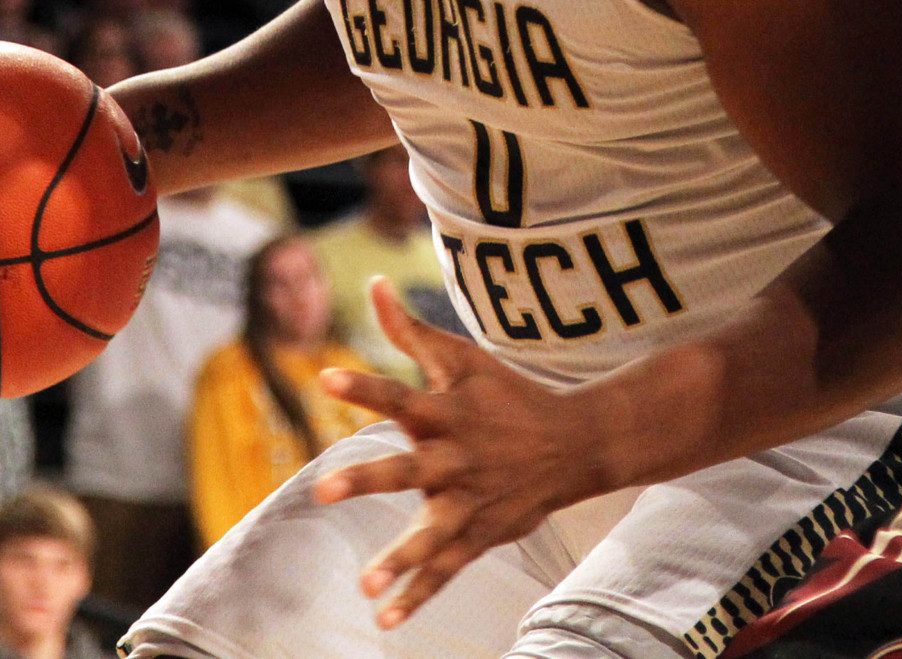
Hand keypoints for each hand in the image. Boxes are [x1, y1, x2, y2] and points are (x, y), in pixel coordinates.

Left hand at [311, 279, 602, 628]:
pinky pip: (446, 570)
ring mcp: (469, 501)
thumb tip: (374, 282)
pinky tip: (386, 619)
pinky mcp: (479, 534)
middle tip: (324, 490)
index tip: (326, 379)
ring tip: (366, 585)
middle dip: (368, 479)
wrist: (577, 444)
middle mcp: (456, 458)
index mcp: (448, 413)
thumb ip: (410, 332)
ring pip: (431, 533)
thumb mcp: (462, 360)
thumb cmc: (508, 395)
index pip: (399, 395)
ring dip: (401, 560)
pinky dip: (418, 596)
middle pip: (407, 470)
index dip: (364, 387)